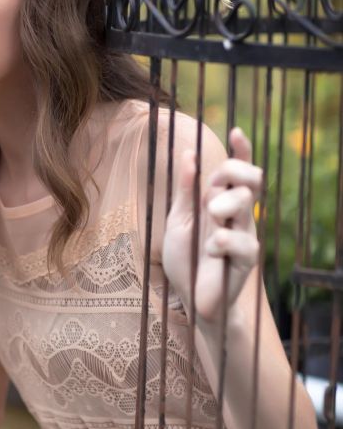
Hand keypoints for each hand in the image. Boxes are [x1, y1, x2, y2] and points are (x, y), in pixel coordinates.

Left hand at [162, 128, 261, 322]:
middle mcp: (237, 213)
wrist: (189, 297)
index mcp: (220, 200)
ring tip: (210, 220)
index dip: (241, 150)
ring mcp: (245, 233)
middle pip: (250, 178)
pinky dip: (222, 241)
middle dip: (232, 173)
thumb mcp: (178, 220)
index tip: (236, 131)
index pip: (237, 170)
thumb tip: (188, 154)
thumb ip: (185, 190)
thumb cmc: (185, 258)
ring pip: (248, 202)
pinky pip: (244, 239)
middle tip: (211, 191)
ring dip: (224, 205)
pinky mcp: (247, 258)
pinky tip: (211, 249)